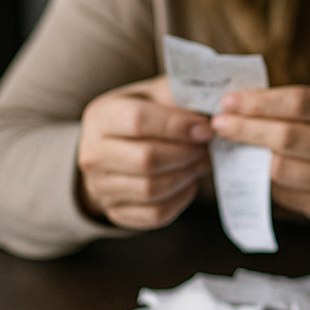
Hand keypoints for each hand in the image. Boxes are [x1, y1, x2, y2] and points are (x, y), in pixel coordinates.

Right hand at [76, 75, 211, 229]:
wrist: (113, 148)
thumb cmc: (144, 116)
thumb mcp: (156, 94)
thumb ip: (179, 96)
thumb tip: (216, 106)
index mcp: (102, 116)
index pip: (138, 121)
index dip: (178, 126)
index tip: (206, 128)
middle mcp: (93, 153)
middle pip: (146, 159)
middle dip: (186, 153)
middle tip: (204, 147)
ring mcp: (100, 186)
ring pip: (151, 189)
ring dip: (185, 176)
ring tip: (199, 162)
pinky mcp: (116, 211)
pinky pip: (155, 214)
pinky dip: (180, 200)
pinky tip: (188, 182)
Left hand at [210, 85, 309, 224]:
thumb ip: (290, 107)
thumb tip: (233, 105)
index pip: (298, 102)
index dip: (258, 102)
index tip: (226, 102)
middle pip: (287, 137)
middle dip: (246, 130)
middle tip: (218, 125)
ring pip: (280, 170)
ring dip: (253, 159)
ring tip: (239, 148)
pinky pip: (284, 194)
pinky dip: (266, 182)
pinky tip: (262, 172)